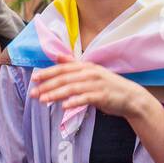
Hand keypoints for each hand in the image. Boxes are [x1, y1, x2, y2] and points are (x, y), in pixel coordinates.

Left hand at [29, 56, 146, 119]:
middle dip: (47, 85)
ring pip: (72, 88)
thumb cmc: (107, 86)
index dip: (48, 72)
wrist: (130, 97)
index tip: (34, 78)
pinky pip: (86, 98)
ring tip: (43, 100)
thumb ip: (73, 65)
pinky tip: (64, 106)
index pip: (63, 68)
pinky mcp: (102, 96)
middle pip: (64, 78)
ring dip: (56, 94)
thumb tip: (57, 56)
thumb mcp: (90, 72)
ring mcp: (97, 84)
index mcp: (85, 67)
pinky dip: (75, 101)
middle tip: (33, 93)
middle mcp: (90, 73)